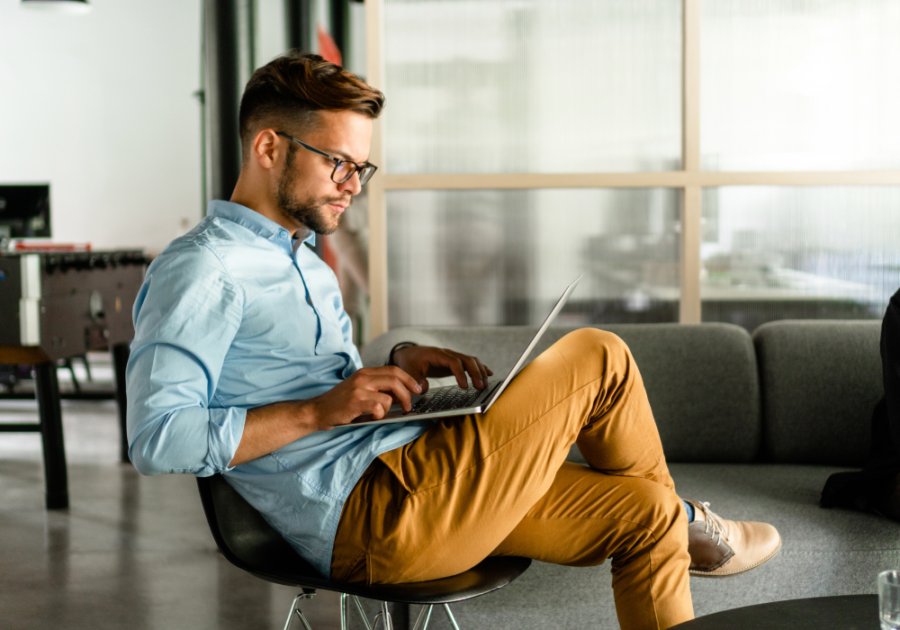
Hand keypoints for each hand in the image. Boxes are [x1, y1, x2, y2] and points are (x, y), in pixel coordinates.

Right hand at [307, 366, 422, 427]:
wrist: (318, 410)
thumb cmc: (340, 403)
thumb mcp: (359, 388)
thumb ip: (377, 387)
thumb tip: (401, 394)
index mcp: (365, 372)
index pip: (394, 370)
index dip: (409, 379)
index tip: (418, 388)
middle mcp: (363, 378)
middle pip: (395, 380)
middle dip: (407, 394)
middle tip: (409, 406)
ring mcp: (359, 389)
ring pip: (388, 397)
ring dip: (389, 409)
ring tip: (379, 414)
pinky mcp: (355, 402)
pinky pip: (378, 408)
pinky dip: (379, 415)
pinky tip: (371, 417)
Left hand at [391, 346, 492, 392]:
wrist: (409, 354)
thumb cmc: (409, 362)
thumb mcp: (408, 370)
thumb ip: (415, 380)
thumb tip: (423, 389)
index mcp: (437, 354)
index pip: (453, 362)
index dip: (460, 374)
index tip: (464, 387)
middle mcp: (448, 354)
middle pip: (467, 360)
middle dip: (476, 373)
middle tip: (481, 387)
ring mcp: (453, 357)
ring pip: (471, 361)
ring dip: (480, 371)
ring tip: (484, 385)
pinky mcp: (455, 362)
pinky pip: (470, 363)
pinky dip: (480, 368)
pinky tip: (489, 374)